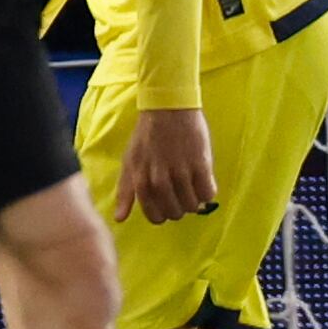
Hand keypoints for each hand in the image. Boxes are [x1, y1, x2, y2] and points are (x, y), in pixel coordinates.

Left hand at [116, 105, 216, 225]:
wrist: (168, 109)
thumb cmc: (146, 136)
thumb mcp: (130, 162)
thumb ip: (125, 191)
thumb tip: (119, 219)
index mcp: (141, 181)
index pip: (154, 216)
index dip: (163, 215)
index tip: (167, 205)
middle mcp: (160, 180)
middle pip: (176, 213)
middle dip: (179, 208)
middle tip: (180, 193)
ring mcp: (181, 173)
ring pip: (193, 206)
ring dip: (194, 200)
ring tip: (191, 185)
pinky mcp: (201, 165)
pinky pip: (208, 193)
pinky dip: (207, 192)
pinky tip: (202, 180)